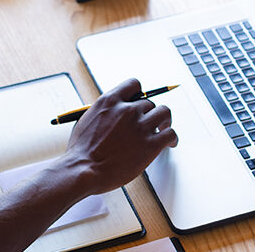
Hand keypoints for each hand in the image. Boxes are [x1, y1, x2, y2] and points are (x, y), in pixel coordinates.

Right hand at [60, 79, 177, 195]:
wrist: (84, 170)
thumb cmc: (82, 151)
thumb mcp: (87, 120)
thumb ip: (104, 112)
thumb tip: (114, 113)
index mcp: (110, 101)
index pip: (134, 85)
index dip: (140, 93)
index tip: (141, 100)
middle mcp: (128, 110)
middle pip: (149, 102)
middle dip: (149, 113)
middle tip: (149, 123)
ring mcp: (141, 126)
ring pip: (164, 113)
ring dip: (165, 120)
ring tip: (164, 128)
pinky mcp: (151, 145)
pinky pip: (170, 134)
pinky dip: (172, 138)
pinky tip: (170, 143)